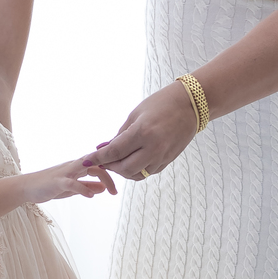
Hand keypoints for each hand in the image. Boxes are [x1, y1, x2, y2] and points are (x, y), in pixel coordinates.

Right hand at [22, 158, 118, 203]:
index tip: (122, 182)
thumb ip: (87, 186)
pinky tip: (90, 195)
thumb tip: (104, 187)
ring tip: (111, 191)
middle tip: (117, 192)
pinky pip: (72, 183)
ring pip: (88, 167)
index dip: (113, 170)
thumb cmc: (50, 186)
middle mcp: (74, 166)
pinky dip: (83, 188)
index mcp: (79, 167)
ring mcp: (66, 172)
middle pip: (98, 163)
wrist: (27, 187)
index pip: (100, 163)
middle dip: (111, 174)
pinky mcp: (57, 181)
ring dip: (103, 177)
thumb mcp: (72, 187)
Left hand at [82, 84, 197, 181]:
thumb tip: (104, 148)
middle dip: (109, 166)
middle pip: (124, 168)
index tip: (86, 160)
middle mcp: (153, 148)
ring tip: (115, 161)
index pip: (114, 152)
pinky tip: (131, 161)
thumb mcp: (136, 114)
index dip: (98, 158)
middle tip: (101, 160)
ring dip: (122, 171)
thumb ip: (120, 134)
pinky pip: (147, 172)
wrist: (191, 105)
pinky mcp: (168, 160)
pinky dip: (136, 170)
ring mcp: (162, 156)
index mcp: (143, 133)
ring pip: (136, 174)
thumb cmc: (161, 104)